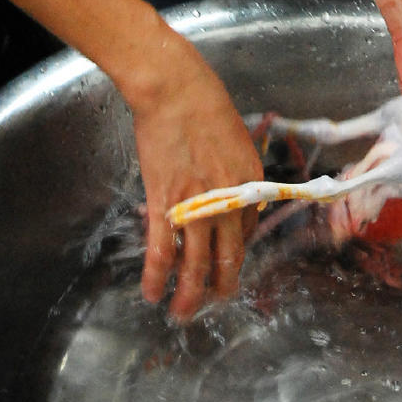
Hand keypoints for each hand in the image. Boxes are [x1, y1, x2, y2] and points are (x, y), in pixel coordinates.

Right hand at [130, 34, 263, 320]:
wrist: (173, 88)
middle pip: (229, 256)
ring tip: (182, 313)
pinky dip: (156, 276)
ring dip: (189, 295)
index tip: (225, 259)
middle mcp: (230, 199)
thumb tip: (229, 191)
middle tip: (214, 303)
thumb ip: (235, 169)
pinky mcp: (164, 203)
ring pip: (196, 264)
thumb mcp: (233, 136)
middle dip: (222, 286)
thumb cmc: (202, 100)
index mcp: (250, 180)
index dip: (236, 249)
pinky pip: (161, 250)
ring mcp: (197, 204)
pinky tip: (151, 292)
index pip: (248, 228)